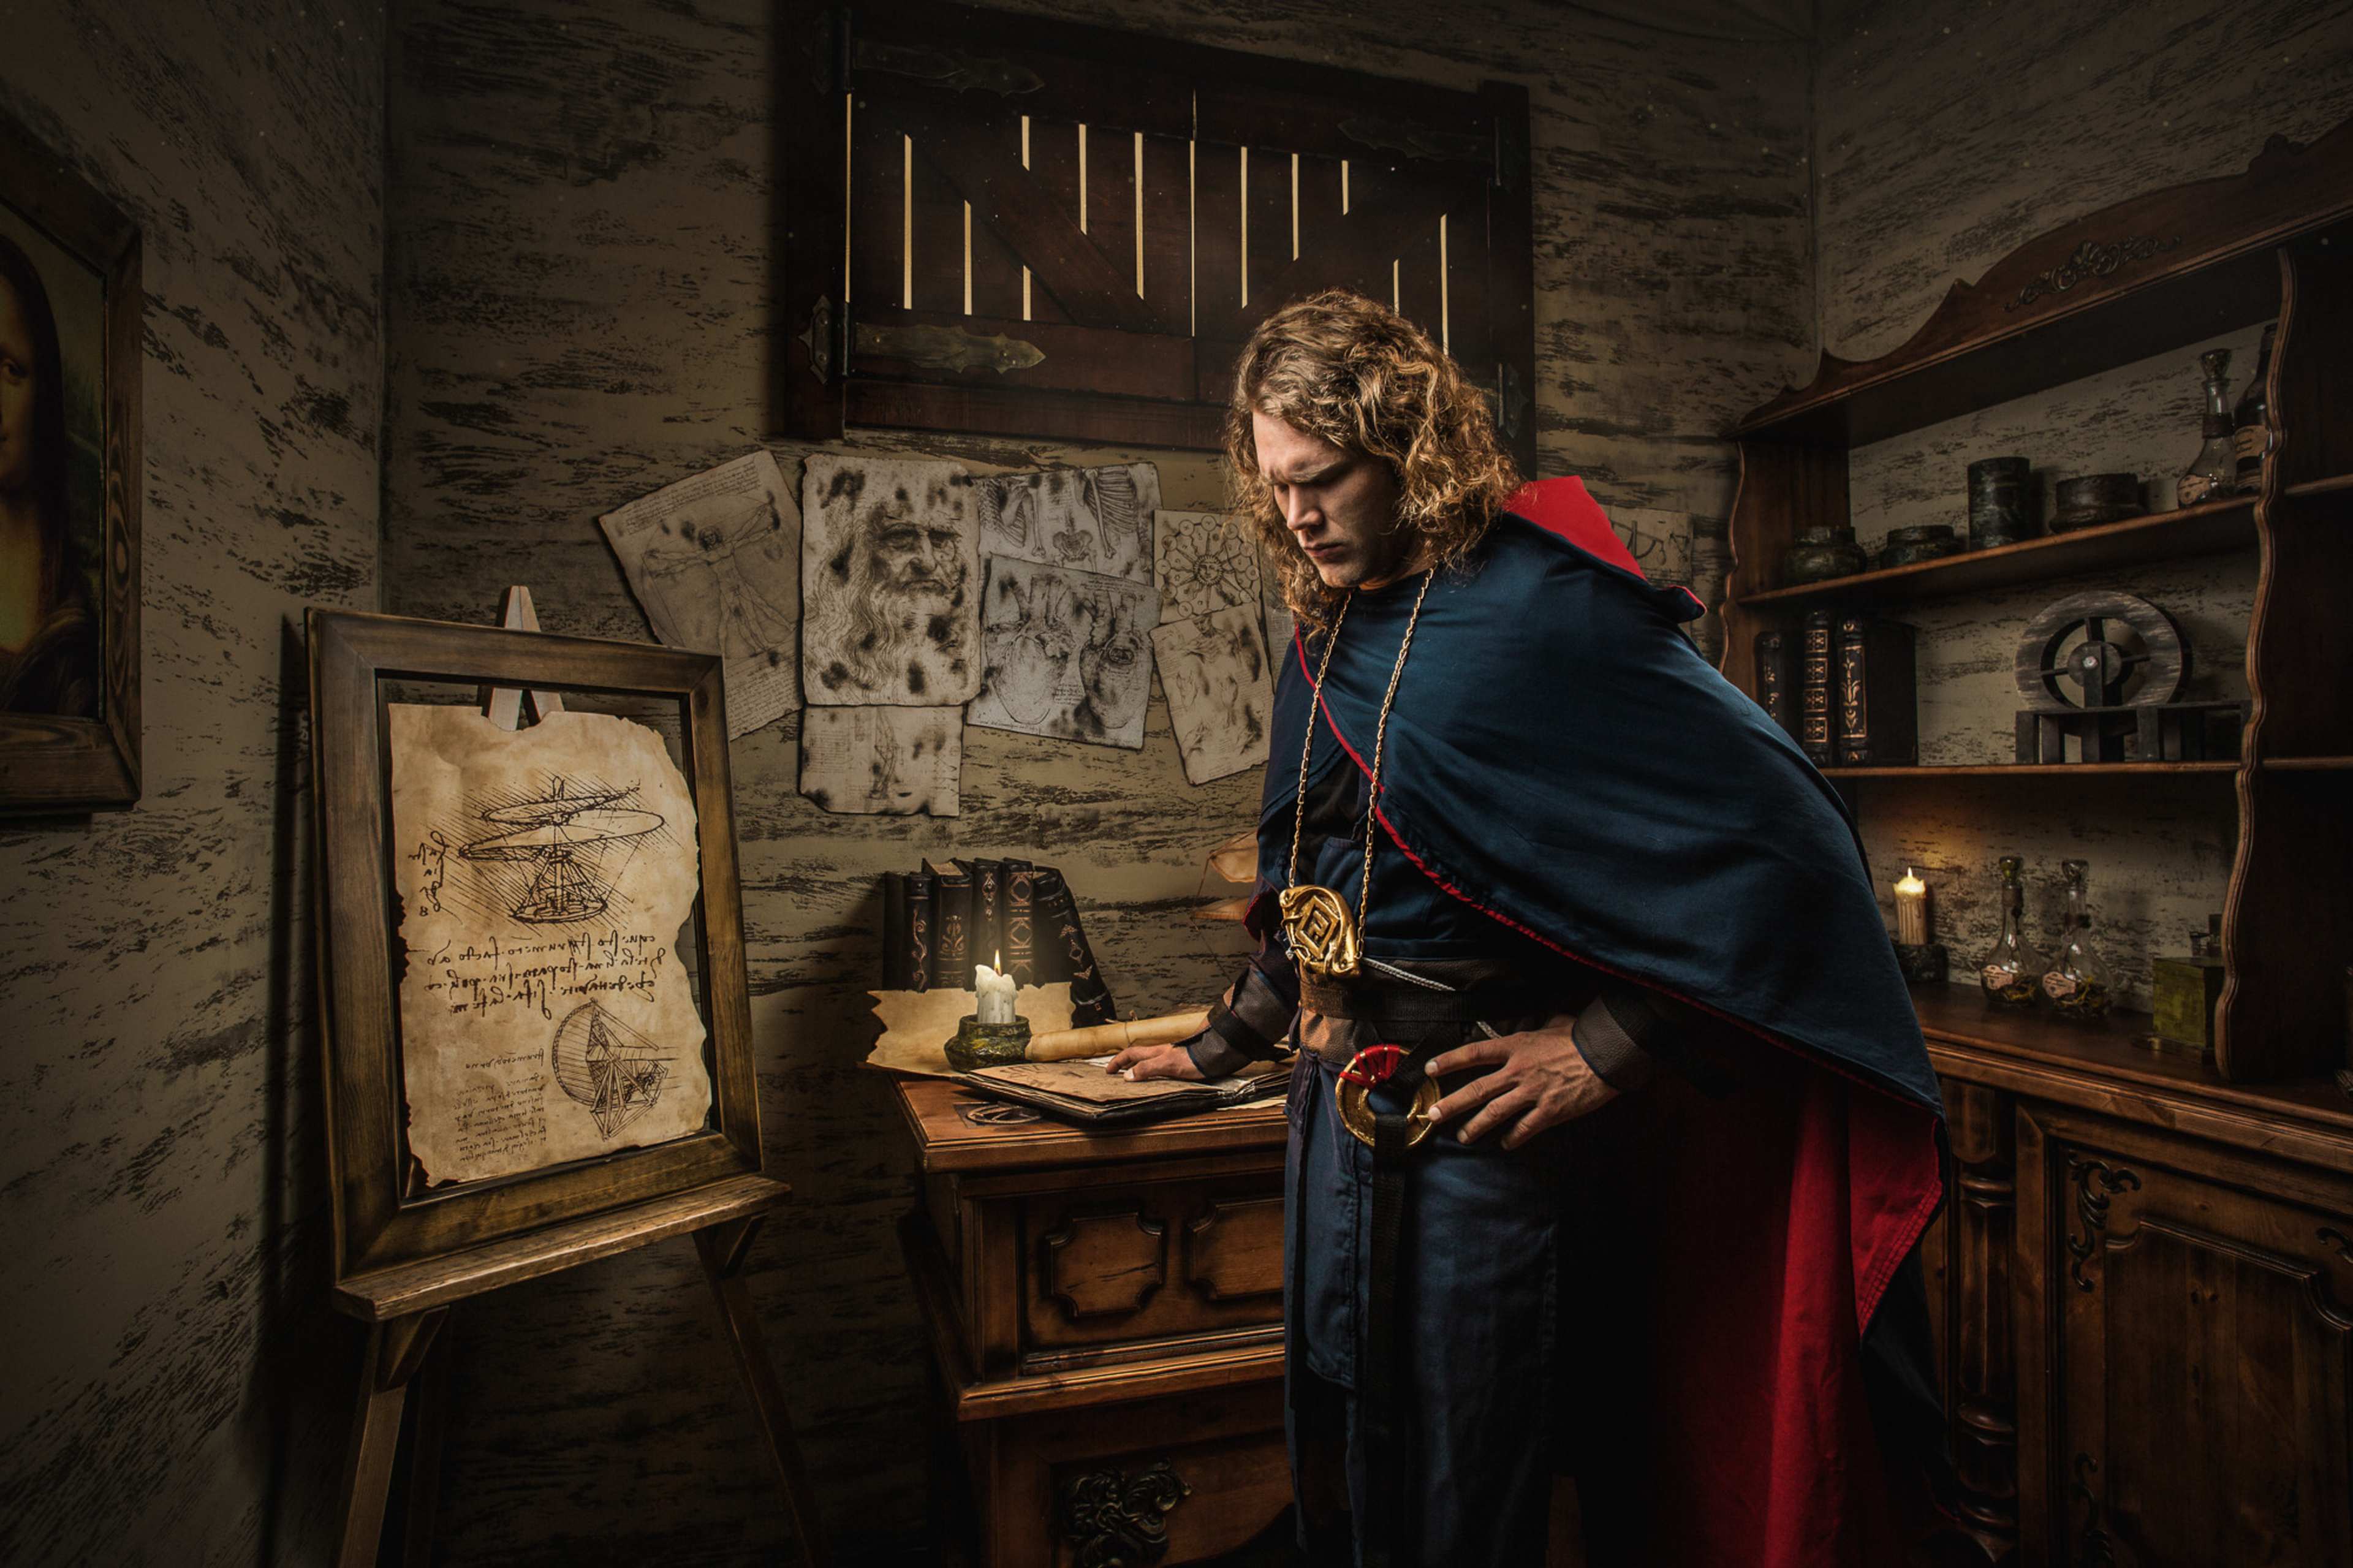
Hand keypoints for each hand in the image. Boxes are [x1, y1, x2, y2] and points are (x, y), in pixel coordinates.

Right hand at [1104, 1041, 1204, 1081]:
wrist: (1213, 1057)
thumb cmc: (1192, 1059)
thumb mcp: (1166, 1065)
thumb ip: (1147, 1069)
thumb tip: (1127, 1075)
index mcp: (1155, 1052)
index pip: (1131, 1054)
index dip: (1118, 1061)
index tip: (1108, 1071)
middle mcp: (1161, 1054)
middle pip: (1138, 1056)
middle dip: (1125, 1063)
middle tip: (1116, 1073)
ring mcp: (1170, 1059)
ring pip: (1148, 1062)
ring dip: (1137, 1068)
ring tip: (1132, 1078)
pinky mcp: (1179, 1065)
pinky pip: (1159, 1069)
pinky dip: (1151, 1073)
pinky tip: (1154, 1081)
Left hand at [1423, 1023, 1616, 1147]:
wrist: (1606, 1054)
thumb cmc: (1580, 1036)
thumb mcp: (1552, 1024)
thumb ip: (1535, 1029)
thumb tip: (1533, 1027)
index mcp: (1516, 1047)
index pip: (1474, 1053)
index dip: (1449, 1061)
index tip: (1430, 1069)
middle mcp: (1518, 1071)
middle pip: (1477, 1088)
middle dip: (1451, 1103)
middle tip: (1432, 1114)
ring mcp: (1533, 1093)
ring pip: (1495, 1113)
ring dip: (1475, 1126)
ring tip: (1462, 1136)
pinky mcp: (1550, 1111)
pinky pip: (1525, 1128)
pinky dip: (1514, 1137)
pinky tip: (1506, 1144)